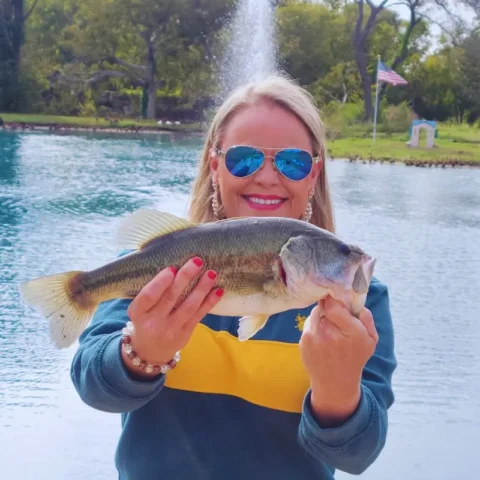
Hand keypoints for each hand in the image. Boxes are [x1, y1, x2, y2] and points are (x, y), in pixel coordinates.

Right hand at [122, 257, 222, 377]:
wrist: (150, 351)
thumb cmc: (146, 319)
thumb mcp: (140, 308)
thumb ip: (152, 291)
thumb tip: (175, 264)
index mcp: (138, 312)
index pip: (148, 297)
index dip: (160, 283)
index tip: (172, 269)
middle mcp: (153, 322)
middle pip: (171, 297)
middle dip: (185, 277)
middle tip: (197, 261)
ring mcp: (170, 329)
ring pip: (188, 306)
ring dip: (202, 288)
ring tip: (212, 273)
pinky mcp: (185, 334)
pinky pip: (199, 315)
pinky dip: (209, 302)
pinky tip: (218, 290)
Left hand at [299, 296, 378, 426]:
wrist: (335, 382)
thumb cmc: (355, 358)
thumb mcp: (370, 340)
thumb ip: (366, 318)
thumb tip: (355, 302)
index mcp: (350, 331)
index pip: (333, 304)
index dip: (335, 299)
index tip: (339, 301)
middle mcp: (329, 333)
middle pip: (324, 306)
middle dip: (330, 307)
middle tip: (336, 315)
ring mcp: (313, 337)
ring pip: (315, 313)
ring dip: (322, 316)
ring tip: (330, 328)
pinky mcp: (303, 341)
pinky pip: (309, 323)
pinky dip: (315, 326)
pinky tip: (322, 337)